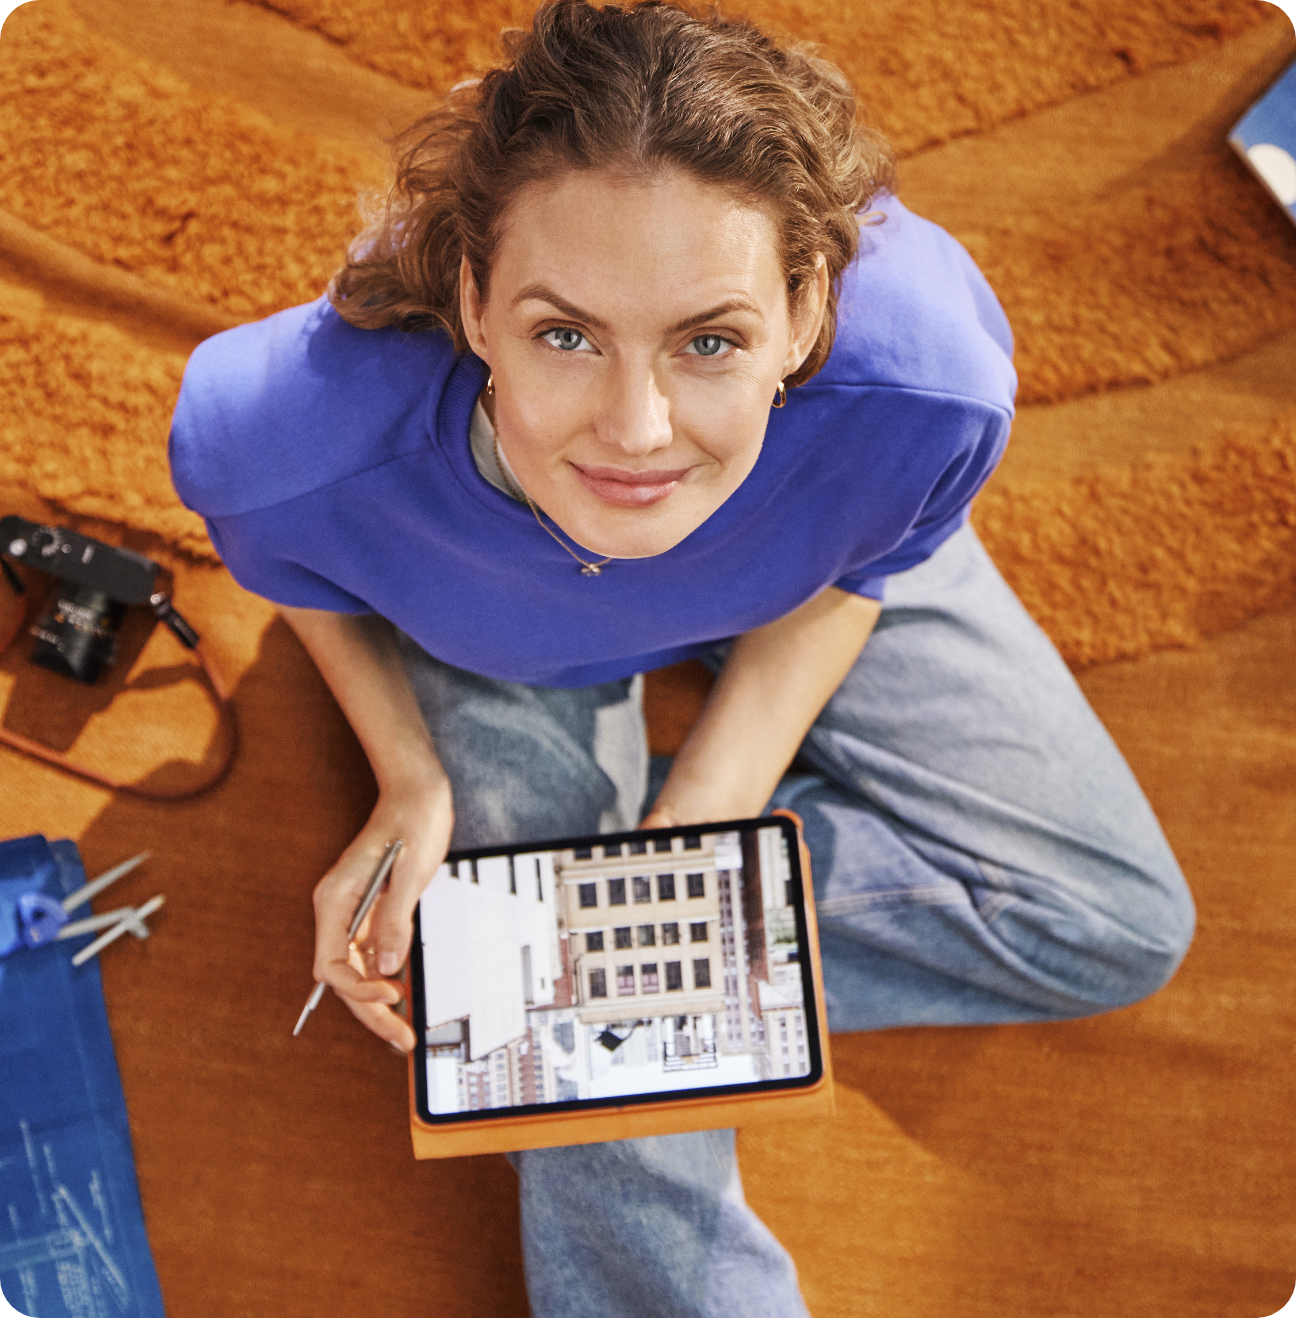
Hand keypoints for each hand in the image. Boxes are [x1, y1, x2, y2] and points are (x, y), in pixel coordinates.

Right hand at [311, 773, 453, 1051]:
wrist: (418, 792)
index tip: (393, 996)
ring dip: (376, 1003)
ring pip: (356, 971)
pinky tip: (403, 997)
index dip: (357, 990)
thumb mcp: (411, 871)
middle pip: (342, 976)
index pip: (331, 964)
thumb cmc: (413, 821)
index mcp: (336, 899)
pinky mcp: (372, 911)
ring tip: (402, 1032)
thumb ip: (396, 918)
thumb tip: (387, 966)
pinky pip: (370, 955)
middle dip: (368, 1011)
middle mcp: (337, 910)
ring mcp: (354, 912)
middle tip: (399, 1040)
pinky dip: (384, 979)